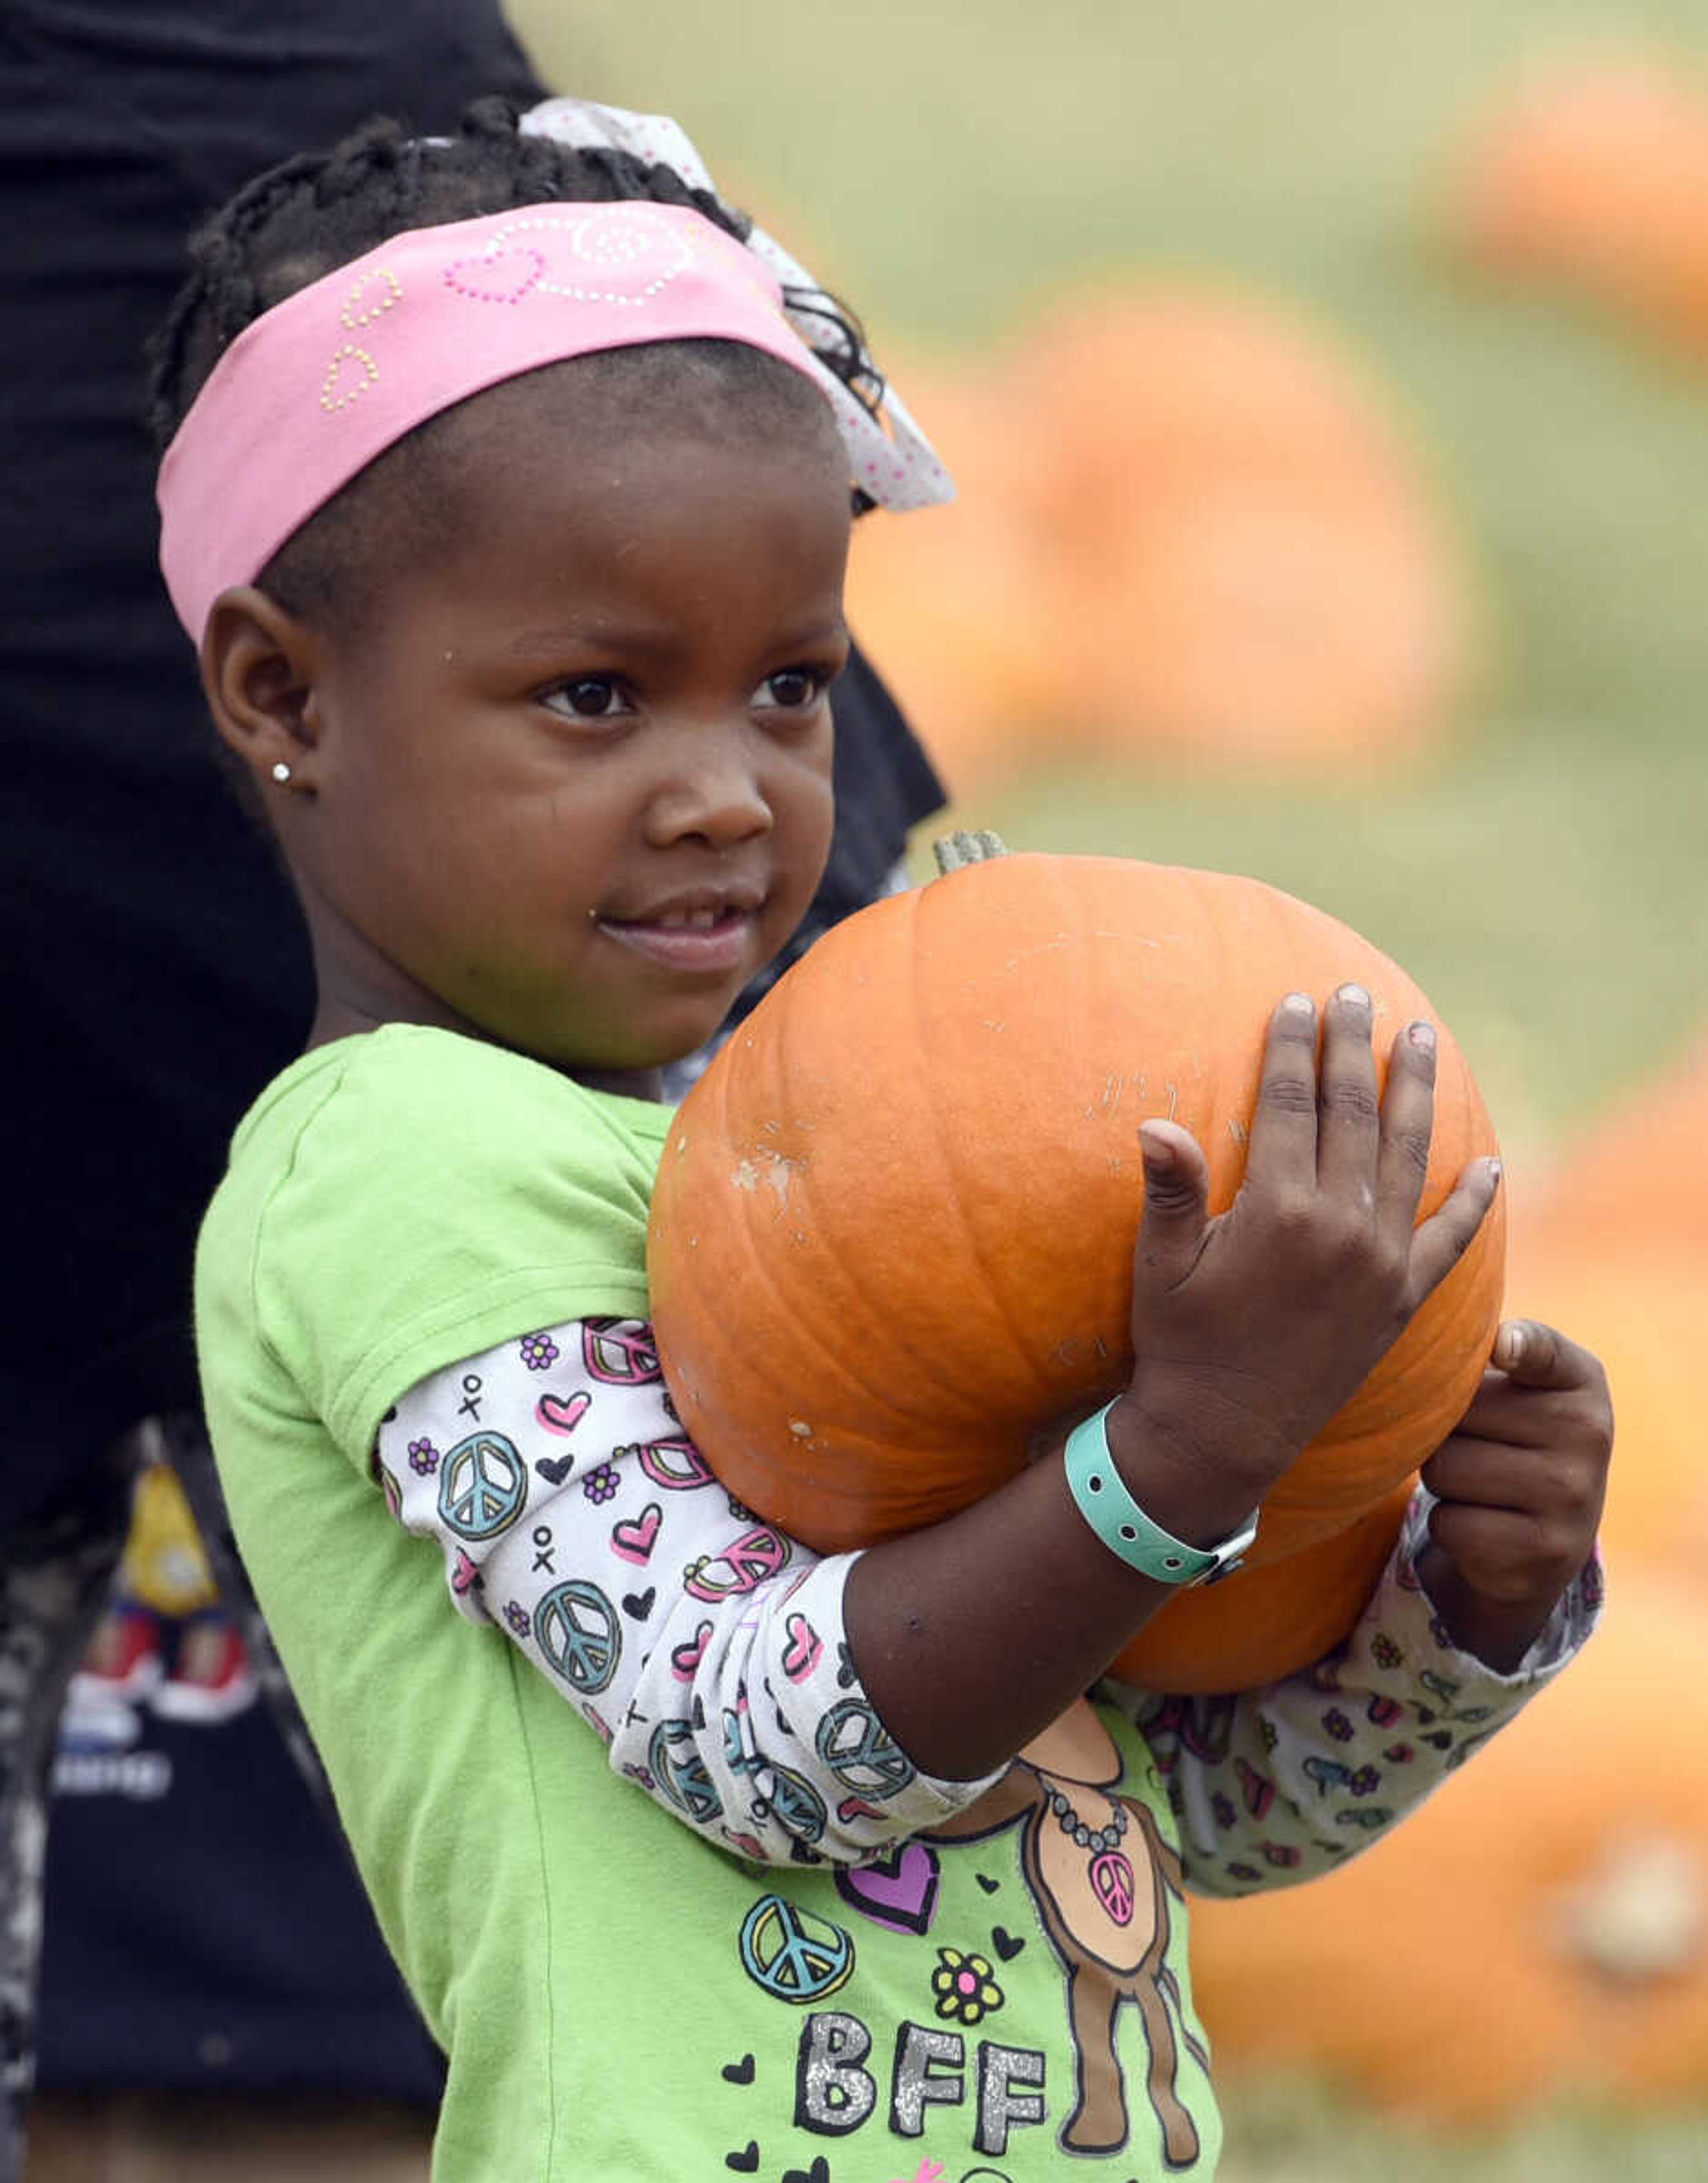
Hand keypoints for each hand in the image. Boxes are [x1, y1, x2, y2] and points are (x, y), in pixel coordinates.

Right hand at [1104, 984, 1501, 1543]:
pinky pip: (1452, 1239)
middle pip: (1353, 1114)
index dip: (1292, 1047)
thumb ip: (1171, 1190)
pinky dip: (1475, 1199)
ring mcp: (1381, 1264)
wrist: (1224, 1432)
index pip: (1292, 1105)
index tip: (1295, 1001)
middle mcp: (1341, 1229)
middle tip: (1358, 997)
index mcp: (1278, 1211)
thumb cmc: (1180, 1342)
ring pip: (1408, 1155)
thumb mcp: (1161, 1265)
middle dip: (1354, 1048)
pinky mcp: (1404, 1299)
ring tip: (1422, 1039)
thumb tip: (1156, 1123)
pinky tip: (1488, 1161)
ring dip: (1415, 1092)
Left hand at [1414, 1318, 1611, 1671]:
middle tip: (1478, 1445)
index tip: (1501, 1347)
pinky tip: (1484, 1524)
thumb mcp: (1517, 1388)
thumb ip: (1483, 1358)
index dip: (1519, 1345)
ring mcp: (1573, 1497)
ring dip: (1441, 1479)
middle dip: (1445, 1430)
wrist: (1546, 1538)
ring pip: (1444, 1468)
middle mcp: (1590, 1435)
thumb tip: (1435, 1365)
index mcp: (1581, 1381)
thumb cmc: (1514, 1439)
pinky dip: (1450, 1525)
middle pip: (1455, 1411)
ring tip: (1480, 1484)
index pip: (1544, 1352)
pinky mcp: (1544, 1552)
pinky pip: (1448, 1523)